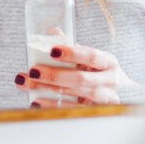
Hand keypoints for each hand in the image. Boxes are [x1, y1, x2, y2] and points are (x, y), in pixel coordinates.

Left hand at [15, 44, 135, 105]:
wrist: (117, 97)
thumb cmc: (99, 74)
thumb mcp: (90, 59)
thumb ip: (71, 46)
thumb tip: (52, 31)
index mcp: (109, 62)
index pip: (91, 56)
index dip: (72, 53)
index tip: (52, 51)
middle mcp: (111, 81)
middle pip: (82, 79)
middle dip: (55, 75)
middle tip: (34, 70)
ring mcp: (105, 99)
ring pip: (76, 95)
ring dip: (49, 89)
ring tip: (28, 83)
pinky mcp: (95, 113)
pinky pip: (72, 111)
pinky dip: (52, 107)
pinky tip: (36, 101)